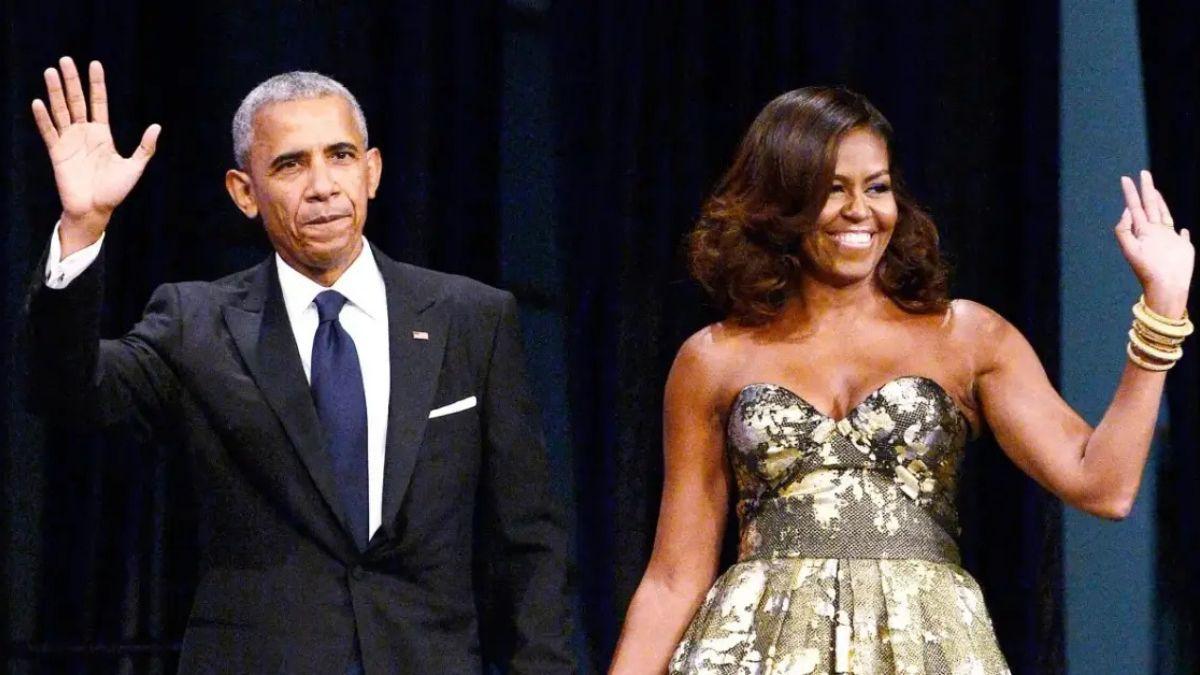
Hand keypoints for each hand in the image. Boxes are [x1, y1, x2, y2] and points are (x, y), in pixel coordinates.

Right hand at [31, 57, 160, 256]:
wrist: (95, 209)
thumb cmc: (115, 191)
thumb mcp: (134, 167)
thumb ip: (145, 147)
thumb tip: (157, 126)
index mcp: (102, 134)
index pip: (98, 102)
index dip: (97, 84)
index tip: (94, 64)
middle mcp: (84, 133)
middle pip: (76, 101)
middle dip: (72, 80)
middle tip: (65, 59)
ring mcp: (69, 141)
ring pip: (60, 111)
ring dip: (55, 92)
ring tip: (50, 72)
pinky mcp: (56, 152)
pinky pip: (48, 132)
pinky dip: (43, 118)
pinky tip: (38, 102)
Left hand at [1115, 170, 1193, 316]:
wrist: (1166, 285)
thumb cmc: (1147, 269)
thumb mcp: (1130, 248)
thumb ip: (1124, 229)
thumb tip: (1127, 211)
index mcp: (1142, 231)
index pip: (1135, 207)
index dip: (1131, 193)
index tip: (1126, 178)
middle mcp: (1154, 232)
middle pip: (1150, 206)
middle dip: (1147, 190)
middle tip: (1143, 173)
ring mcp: (1168, 238)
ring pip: (1164, 215)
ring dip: (1159, 203)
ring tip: (1155, 191)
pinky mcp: (1182, 246)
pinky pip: (1181, 235)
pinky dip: (1181, 231)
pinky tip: (1180, 228)